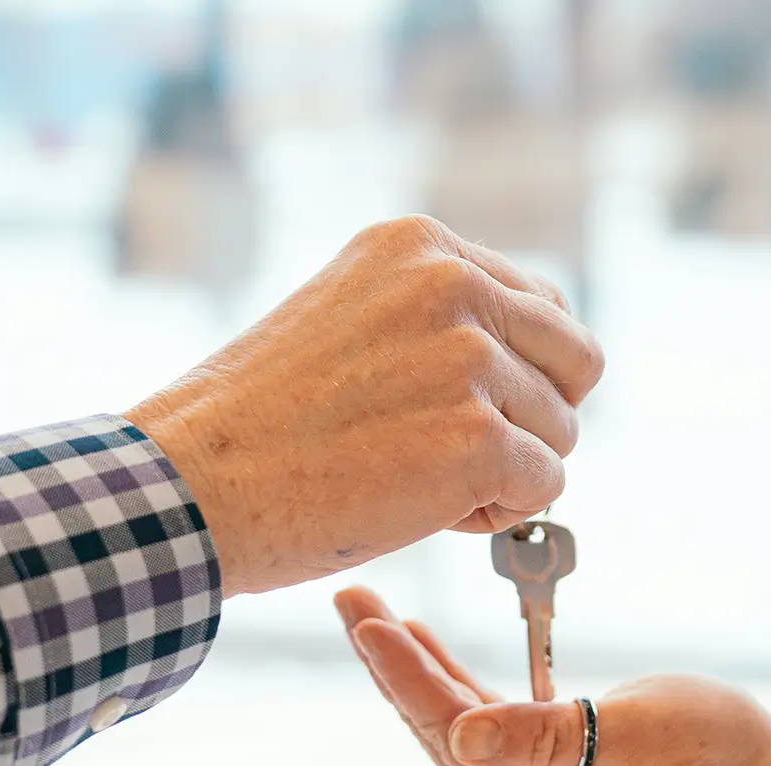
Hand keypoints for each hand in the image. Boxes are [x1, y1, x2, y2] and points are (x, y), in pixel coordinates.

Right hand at [128, 216, 604, 596]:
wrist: (195, 483)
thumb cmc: (259, 421)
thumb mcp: (350, 318)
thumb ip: (438, 319)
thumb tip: (534, 368)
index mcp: (422, 245)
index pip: (543, 307)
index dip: (515, 373)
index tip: (453, 408)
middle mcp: (454, 285)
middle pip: (575, 362)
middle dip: (531, 418)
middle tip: (456, 454)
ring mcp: (469, 361)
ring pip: (560, 433)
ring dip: (504, 473)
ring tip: (412, 478)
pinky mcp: (478, 440)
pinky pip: (544, 489)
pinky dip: (495, 516)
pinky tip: (421, 510)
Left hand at [335, 588, 770, 765]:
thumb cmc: (725, 752)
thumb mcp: (646, 726)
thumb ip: (550, 736)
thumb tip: (459, 734)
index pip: (453, 731)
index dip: (405, 675)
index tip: (368, 624)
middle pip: (438, 731)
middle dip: (391, 664)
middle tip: (349, 600)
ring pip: (454, 730)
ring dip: (413, 672)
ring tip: (372, 616)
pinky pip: (486, 733)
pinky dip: (453, 687)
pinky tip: (426, 651)